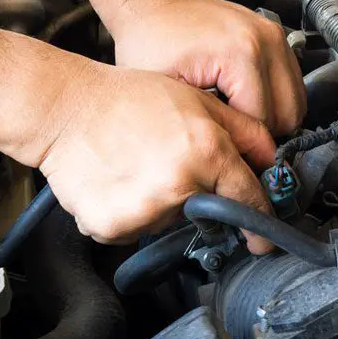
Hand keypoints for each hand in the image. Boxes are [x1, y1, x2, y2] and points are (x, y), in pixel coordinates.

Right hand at [33, 58, 275, 251]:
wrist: (65, 108)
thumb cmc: (130, 98)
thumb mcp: (199, 101)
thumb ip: (244, 132)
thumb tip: (272, 159)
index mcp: (206, 152)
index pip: (247, 199)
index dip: (259, 220)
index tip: (264, 239)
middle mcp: (179, 186)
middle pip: (206, 210)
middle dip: (197, 192)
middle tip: (168, 161)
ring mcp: (144, 210)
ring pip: (169, 220)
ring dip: (162, 201)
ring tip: (139, 165)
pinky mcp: (112, 226)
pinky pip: (136, 229)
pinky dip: (132, 211)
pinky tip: (120, 180)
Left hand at [112, 0, 305, 135]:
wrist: (155, 1)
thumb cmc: (152, 41)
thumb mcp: (171, 93)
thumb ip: (208, 125)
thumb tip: (232, 158)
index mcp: (242, 56)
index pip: (263, 124)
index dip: (243, 145)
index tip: (225, 152)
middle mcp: (267, 42)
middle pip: (289, 115)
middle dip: (264, 134)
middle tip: (234, 138)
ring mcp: (276, 37)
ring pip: (297, 101)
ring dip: (274, 117)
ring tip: (240, 119)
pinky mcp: (277, 36)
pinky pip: (292, 82)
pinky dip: (276, 98)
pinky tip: (247, 101)